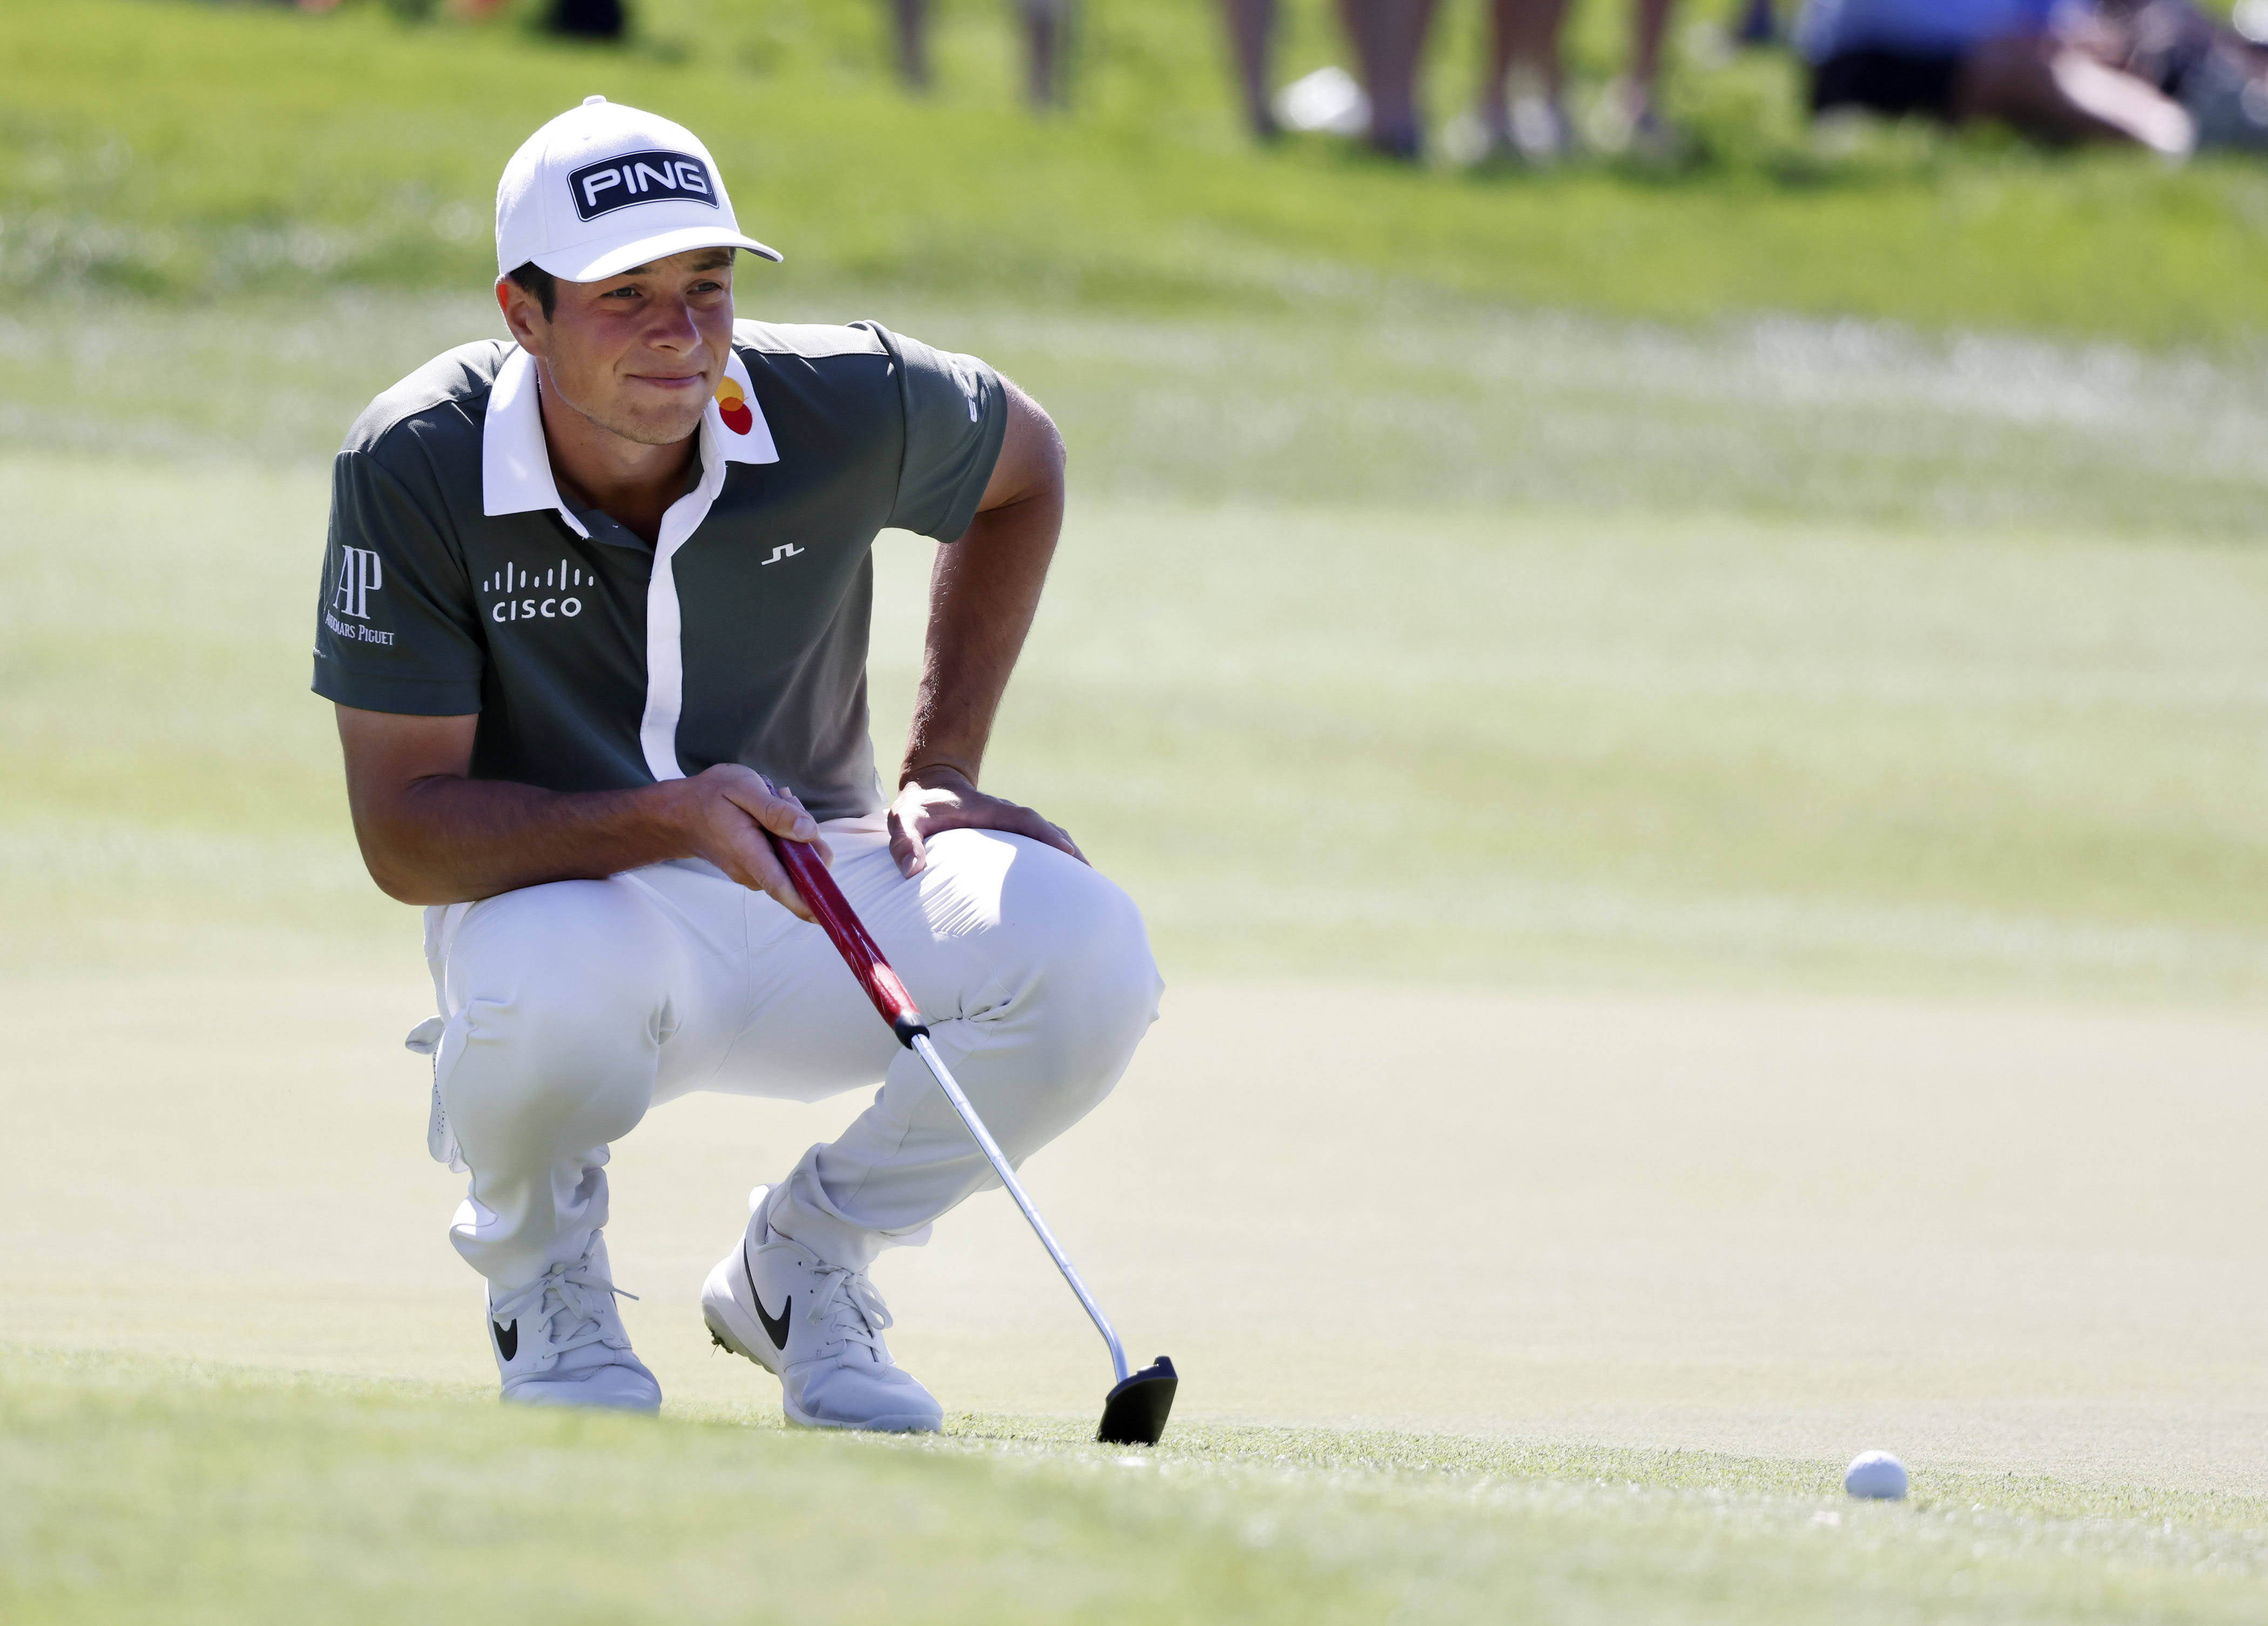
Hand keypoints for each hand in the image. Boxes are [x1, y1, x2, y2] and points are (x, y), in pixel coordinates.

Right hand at [663, 764, 833, 919]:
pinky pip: (784, 857)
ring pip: (794, 859)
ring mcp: (753, 873)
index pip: (782, 887)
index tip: (830, 913)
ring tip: (773, 800)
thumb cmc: (709, 797)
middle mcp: (751, 872)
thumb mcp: (743, 788)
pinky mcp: (756, 869)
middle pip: (799, 867)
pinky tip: (770, 812)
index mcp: (749, 853)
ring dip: (794, 831)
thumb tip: (808, 832)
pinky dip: (785, 834)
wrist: (679, 813)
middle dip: (807, 836)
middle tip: (785, 800)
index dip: (809, 903)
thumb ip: (776, 812)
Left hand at [888, 764, 1085, 877]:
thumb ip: (905, 842)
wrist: (928, 785)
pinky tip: (1066, 881)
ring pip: (1048, 837)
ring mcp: (1011, 825)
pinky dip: (1057, 857)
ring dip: (1068, 856)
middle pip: (1048, 830)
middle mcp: (1006, 816)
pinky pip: (1039, 844)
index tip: (1067, 852)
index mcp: (989, 810)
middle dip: (1070, 851)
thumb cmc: (917, 806)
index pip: (1025, 820)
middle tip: (1091, 879)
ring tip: (1088, 886)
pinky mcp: (1010, 835)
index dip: (1047, 835)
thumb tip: (912, 871)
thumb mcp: (903, 820)